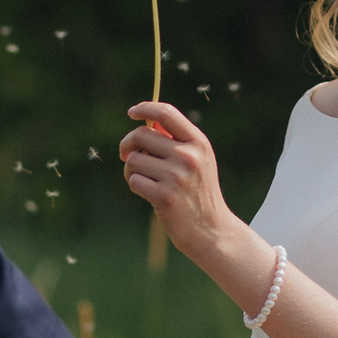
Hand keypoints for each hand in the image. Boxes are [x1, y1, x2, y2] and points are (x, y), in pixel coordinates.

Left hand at [119, 103, 234, 266]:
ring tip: (143, 179)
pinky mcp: (164, 196)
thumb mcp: (198, 161)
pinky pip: (134, 180)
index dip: (145, 108)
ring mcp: (176, 176)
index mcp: (198, 142)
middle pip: (142, 134)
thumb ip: (177, 140)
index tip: (132, 112)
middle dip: (127, 144)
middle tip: (126, 155)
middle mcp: (188, 156)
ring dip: (130, 169)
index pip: (166, 113)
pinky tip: (148, 193)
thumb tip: (147, 120)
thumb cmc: (199, 192)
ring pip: (133, 160)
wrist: (211, 230)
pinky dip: (135, 185)